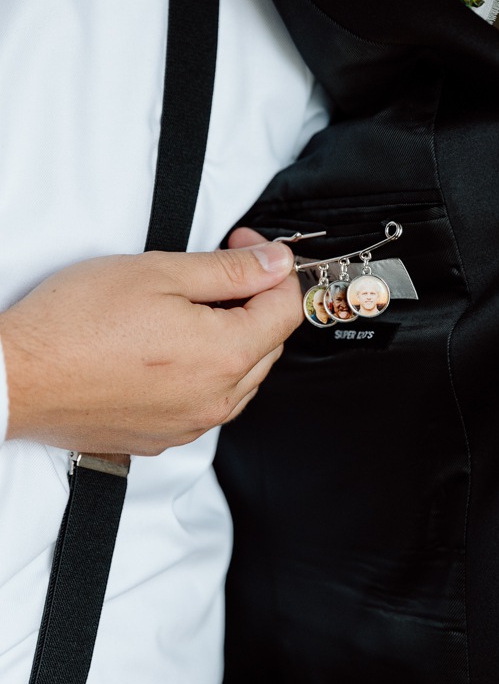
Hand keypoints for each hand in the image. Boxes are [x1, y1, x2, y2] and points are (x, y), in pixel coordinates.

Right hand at [0, 235, 301, 453]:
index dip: (273, 269)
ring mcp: (191, 423)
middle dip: (255, 301)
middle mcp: (216, 399)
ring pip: (242, 376)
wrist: (18, 375)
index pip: (287, 309)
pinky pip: (208, 400)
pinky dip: (205, 370)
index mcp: (225, 355)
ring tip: (189, 308)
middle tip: (217, 271)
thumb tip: (276, 263)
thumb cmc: (76, 324)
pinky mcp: (165, 436)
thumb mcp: (161, 272)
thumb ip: (230, 270)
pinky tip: (170, 346)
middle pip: (269, 344)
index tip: (248, 248)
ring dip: (233, 337)